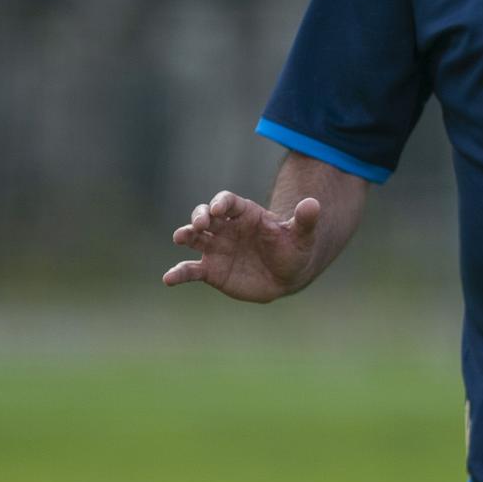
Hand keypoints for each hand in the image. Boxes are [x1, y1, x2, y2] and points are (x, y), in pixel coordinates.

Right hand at [164, 190, 319, 302]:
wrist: (286, 275)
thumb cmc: (294, 249)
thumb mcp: (302, 235)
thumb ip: (305, 220)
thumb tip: (314, 203)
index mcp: (246, 214)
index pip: (228, 202)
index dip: (222, 203)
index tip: (219, 208)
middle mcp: (226, 228)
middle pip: (206, 215)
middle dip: (200, 216)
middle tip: (200, 223)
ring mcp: (216, 248)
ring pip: (194, 238)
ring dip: (186, 235)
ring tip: (180, 237)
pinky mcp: (211, 271)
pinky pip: (191, 270)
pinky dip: (178, 273)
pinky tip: (169, 279)